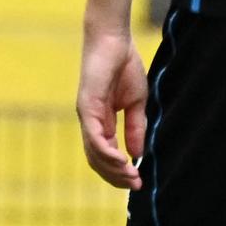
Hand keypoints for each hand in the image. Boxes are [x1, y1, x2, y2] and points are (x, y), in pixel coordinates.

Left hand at [77, 27, 146, 187]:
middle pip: (97, 161)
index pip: (105, 155)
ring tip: (131, 177)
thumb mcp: (136, 103)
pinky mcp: (86, 107)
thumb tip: (136, 155)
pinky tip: (122, 161)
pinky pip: (94, 137)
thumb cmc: (124, 66)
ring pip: (94, 153)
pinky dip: (107, 153)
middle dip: (116, 177)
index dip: (120, 172)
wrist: (114, 40)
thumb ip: (135, 128)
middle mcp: (90, 122)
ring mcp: (86, 116)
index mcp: (101, 122)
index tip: (138, 182)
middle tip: (136, 185)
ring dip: (112, 169)